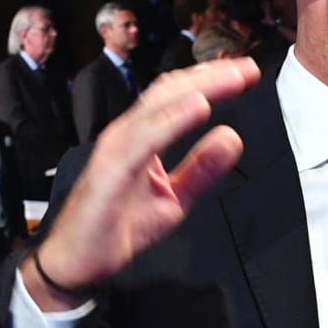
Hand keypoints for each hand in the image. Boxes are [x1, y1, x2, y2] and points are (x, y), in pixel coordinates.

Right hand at [25, 59, 259, 311]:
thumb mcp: (175, 198)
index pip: (177, 98)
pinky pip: (145, 139)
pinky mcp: (112, 170)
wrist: (79, 260)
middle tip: (248, 67)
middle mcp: (128, 135)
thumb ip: (202, 168)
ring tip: (232, 78)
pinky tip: (199, 107)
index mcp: (143, 138)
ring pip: (160, 107)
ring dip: (199, 89)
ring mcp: (118, 149)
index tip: (245, 72)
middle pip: (170, 93)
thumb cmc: (119, 226)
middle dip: (211, 76)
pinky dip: (173, 120)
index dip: (211, 81)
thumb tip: (232, 137)